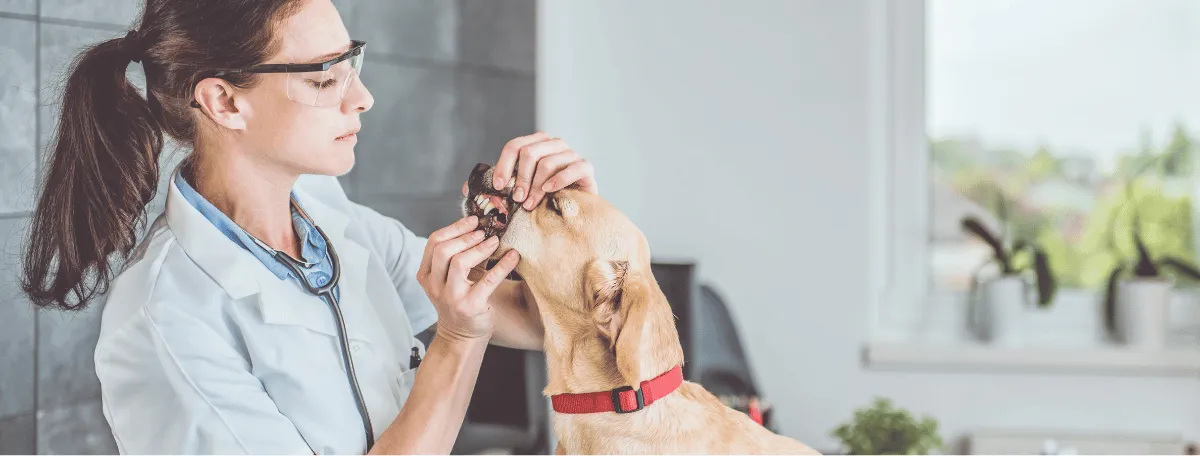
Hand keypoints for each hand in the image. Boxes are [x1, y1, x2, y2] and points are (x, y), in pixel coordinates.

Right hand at [416, 216, 520, 342]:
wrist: (462, 335)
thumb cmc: (460, 300)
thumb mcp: (452, 278)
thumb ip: (460, 255)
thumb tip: (481, 227)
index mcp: (426, 275)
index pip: (433, 243)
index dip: (454, 228)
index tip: (473, 220)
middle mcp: (435, 286)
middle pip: (443, 250)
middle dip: (465, 236)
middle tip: (483, 231)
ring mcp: (451, 297)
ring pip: (459, 263)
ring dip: (480, 248)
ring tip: (494, 241)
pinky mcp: (470, 306)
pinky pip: (487, 281)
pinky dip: (502, 265)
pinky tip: (513, 256)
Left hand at [461, 132, 597, 210]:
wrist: (576, 209)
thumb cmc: (543, 198)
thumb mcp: (518, 190)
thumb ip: (496, 186)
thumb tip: (466, 188)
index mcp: (535, 144)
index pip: (514, 146)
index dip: (504, 165)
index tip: (499, 187)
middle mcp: (553, 144)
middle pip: (530, 152)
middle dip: (520, 178)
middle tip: (517, 200)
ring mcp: (571, 154)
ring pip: (547, 162)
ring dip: (536, 186)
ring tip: (530, 204)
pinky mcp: (586, 167)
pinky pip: (572, 168)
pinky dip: (558, 180)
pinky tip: (549, 191)